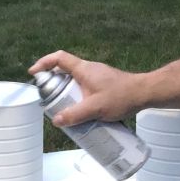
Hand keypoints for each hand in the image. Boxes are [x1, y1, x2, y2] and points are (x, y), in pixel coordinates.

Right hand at [29, 50, 146, 123]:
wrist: (145, 93)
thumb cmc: (122, 96)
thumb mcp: (95, 108)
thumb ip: (75, 115)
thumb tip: (56, 121)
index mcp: (84, 69)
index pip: (59, 58)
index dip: (44, 63)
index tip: (34, 73)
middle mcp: (89, 69)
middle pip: (64, 70)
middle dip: (53, 83)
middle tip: (47, 98)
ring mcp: (96, 76)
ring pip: (74, 80)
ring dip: (65, 91)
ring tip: (62, 108)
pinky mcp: (103, 84)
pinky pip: (84, 87)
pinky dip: (77, 96)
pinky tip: (80, 111)